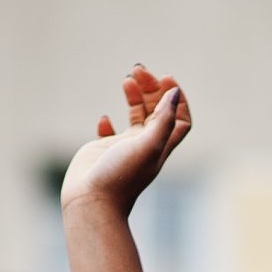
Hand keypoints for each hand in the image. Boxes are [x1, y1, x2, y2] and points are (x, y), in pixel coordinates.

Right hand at [61, 63, 192, 215]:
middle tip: (138, 70)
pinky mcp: (104, 151)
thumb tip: (175, 92)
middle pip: (157, 112)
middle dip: (151, 89)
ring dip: (134, 96)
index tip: (165, 79)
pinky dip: (110, 122)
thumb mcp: (148, 145)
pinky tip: (104, 118)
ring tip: (127, 79)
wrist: (92, 200)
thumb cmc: (121, 176)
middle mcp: (146, 146)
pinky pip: (111, 133)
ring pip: (136, 117)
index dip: (177, 99)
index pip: (180, 119)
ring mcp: (125, 148)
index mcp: (161, 146)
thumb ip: (163, 120)